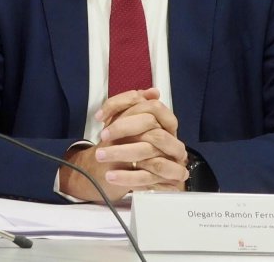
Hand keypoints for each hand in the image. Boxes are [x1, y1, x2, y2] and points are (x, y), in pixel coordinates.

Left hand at [60, 89, 187, 200]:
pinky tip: (111, 176)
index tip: (101, 118)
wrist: (136, 173)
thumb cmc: (133, 143)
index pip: (154, 107)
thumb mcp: (128, 123)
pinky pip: (149, 178)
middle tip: (102, 137)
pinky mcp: (169, 180)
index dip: (125, 108)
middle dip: (124, 132)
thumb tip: (150, 92)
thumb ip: (134, 106)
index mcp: (167, 123)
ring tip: (100, 156)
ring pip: (151, 155)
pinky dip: (128, 177)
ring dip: (122, 154)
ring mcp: (174, 161)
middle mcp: (173, 141)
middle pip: (154, 132)